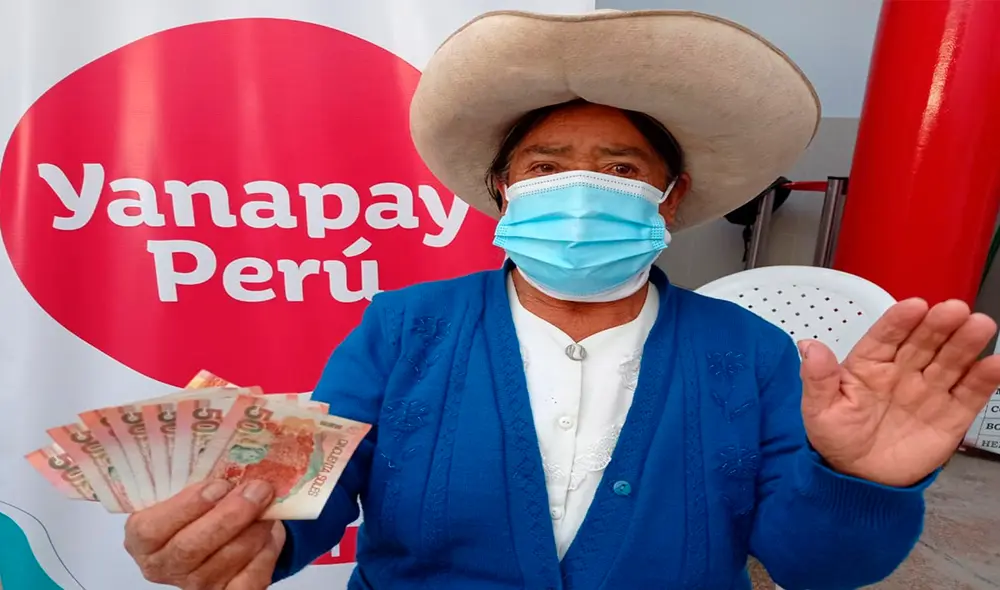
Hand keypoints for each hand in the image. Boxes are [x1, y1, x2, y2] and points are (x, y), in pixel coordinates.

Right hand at [124, 479, 284, 589]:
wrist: (221, 530)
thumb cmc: (201, 505)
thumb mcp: (189, 489)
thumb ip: (199, 480)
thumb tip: (234, 464)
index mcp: (143, 539)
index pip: (151, 530)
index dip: (187, 506)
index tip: (219, 485)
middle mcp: (164, 566)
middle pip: (190, 547)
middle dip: (229, 515)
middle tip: (257, 489)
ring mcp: (195, 584)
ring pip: (225, 560)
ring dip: (253, 529)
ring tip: (267, 504)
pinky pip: (250, 579)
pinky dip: (265, 553)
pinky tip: (270, 531)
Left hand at [798, 298, 999, 487]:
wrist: (859, 478)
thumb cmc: (836, 437)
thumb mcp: (818, 410)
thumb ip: (818, 378)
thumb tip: (808, 347)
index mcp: (869, 364)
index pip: (885, 336)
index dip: (899, 320)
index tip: (914, 305)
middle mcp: (903, 370)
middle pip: (923, 342)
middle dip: (939, 325)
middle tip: (954, 309)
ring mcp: (929, 390)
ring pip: (951, 361)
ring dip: (966, 343)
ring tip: (979, 325)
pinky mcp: (952, 414)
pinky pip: (970, 393)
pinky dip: (985, 378)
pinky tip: (995, 363)